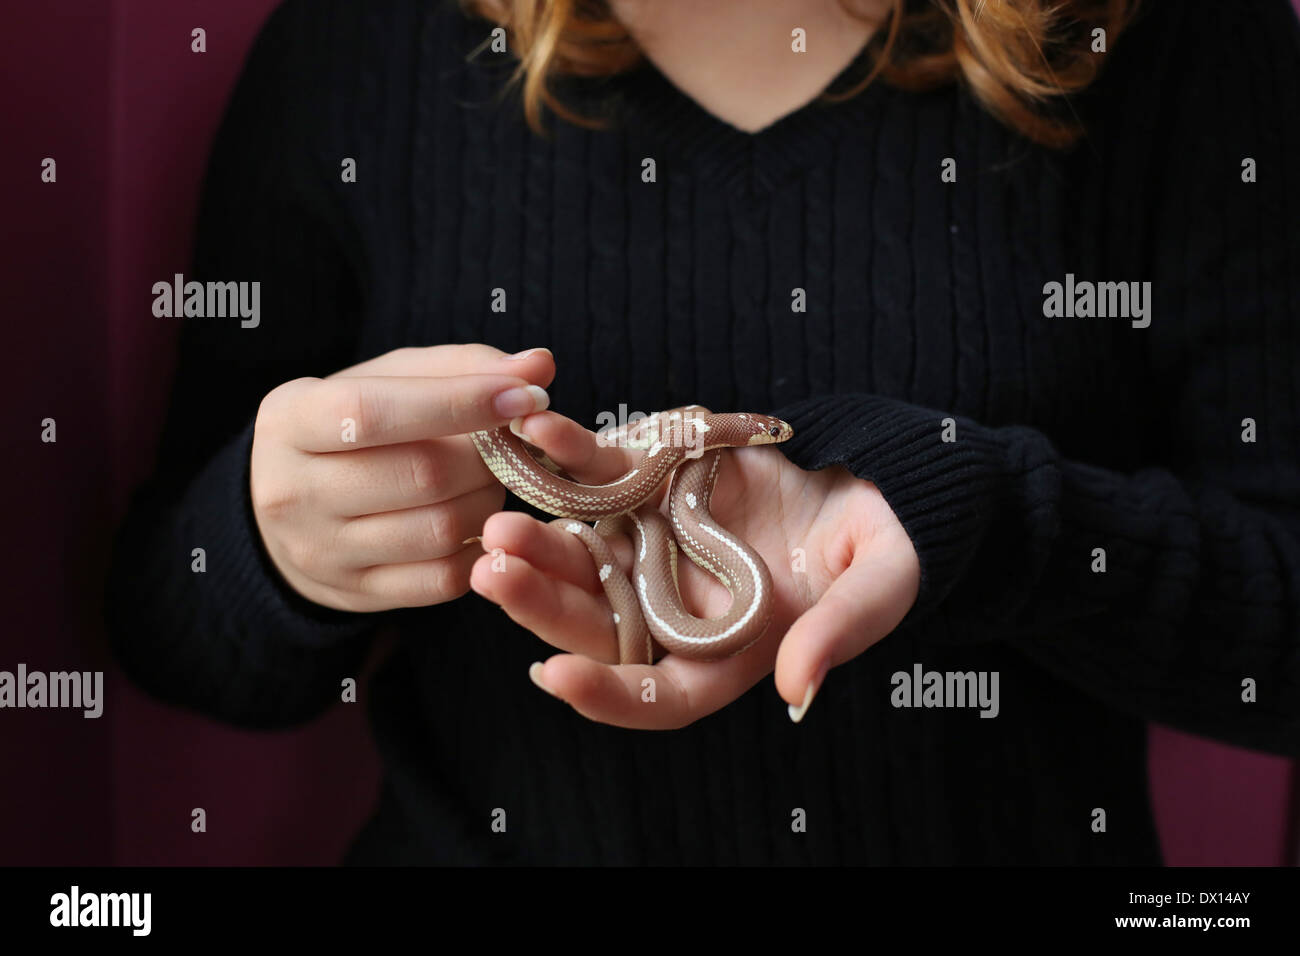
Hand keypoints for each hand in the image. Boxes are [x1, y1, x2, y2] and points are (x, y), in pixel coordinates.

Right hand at [249, 344, 554, 611]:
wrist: (290, 506)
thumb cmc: (354, 428)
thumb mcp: (389, 380)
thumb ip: (463, 367)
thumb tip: (539, 368)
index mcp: (290, 420)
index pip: (374, 413)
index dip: (459, 402)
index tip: (524, 395)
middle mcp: (292, 491)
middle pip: (422, 474)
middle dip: (486, 456)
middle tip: (506, 444)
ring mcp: (321, 552)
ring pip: (440, 530)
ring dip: (488, 500)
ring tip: (487, 480)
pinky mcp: (356, 594)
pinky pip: (444, 578)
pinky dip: (479, 547)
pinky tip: (476, 521)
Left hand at [469, 411, 921, 727]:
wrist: (876, 474)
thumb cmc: (884, 545)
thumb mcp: (879, 588)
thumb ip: (838, 633)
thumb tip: (797, 690)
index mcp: (727, 652)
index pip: (658, 693)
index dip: (605, 693)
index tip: (554, 675)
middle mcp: (677, 606)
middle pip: (598, 624)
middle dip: (543, 605)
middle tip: (494, 575)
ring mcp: (659, 546)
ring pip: (585, 555)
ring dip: (540, 541)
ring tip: (497, 525)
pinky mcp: (655, 486)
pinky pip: (604, 475)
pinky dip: (572, 457)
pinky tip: (542, 437)